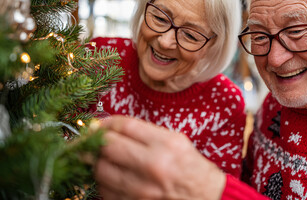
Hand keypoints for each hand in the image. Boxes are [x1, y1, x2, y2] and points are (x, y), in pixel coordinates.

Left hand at [94, 115, 225, 199]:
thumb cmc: (190, 167)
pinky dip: (104, 182)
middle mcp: (152, 166)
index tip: (100, 124)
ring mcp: (141, 189)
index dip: (107, 122)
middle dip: (97, 141)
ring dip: (98, 161)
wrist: (206, 196)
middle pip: (108, 147)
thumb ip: (146, 133)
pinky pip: (105, 191)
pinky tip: (112, 177)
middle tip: (94, 140)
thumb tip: (114, 127)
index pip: (125, 126)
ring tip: (103, 158)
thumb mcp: (176, 141)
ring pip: (101, 170)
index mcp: (165, 144)